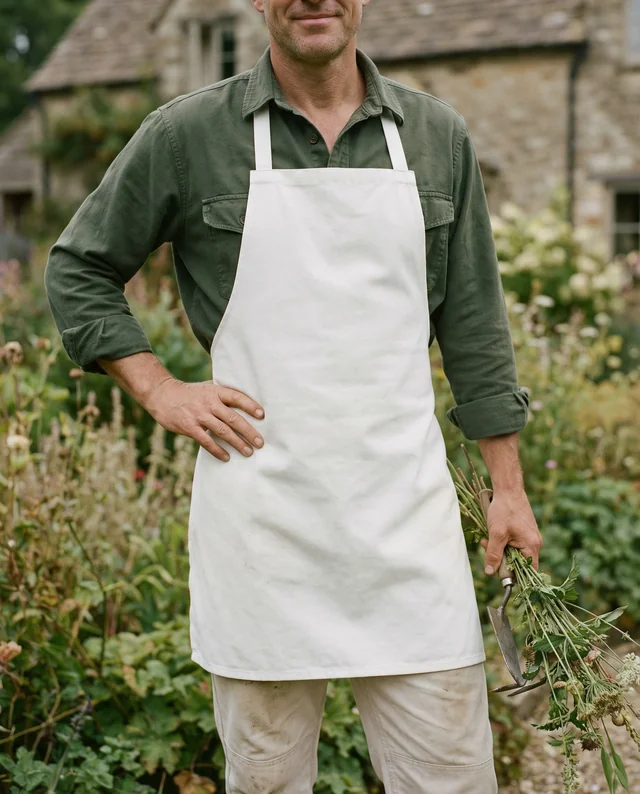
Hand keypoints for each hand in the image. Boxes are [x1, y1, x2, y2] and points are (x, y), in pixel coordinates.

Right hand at [145, 378, 264, 461]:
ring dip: (237, 443)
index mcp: (215, 391)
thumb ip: (222, 394)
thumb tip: (246, 402)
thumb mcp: (207, 388)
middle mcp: (209, 403)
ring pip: (222, 431)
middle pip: (233, 418)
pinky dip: (217, 450)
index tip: (262, 415)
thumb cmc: (190, 393)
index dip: (250, 405)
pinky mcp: (189, 427)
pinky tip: (226, 457)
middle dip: (248, 431)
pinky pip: (206, 441)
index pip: (237, 397)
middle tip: (260, 442)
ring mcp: (199, 415)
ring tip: (248, 452)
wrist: (162, 395)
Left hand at [479, 488, 542, 573]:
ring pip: (513, 552)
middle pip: (518, 563)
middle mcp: (534, 543)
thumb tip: (490, 572)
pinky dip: (501, 542)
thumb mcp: (496, 534)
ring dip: (498, 549)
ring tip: (486, 539)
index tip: (500, 575)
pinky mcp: (523, 531)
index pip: (528, 572)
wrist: (508, 489)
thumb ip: (494, 554)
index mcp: (532, 546)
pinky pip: (512, 543)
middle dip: (501, 558)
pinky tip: (491, 534)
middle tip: (486, 547)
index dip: (515, 577)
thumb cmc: (504, 509)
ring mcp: (529, 537)